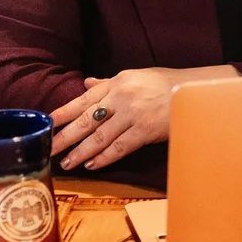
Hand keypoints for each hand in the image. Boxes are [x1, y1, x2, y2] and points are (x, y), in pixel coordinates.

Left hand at [52, 68, 181, 169]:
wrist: (194, 90)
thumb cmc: (165, 83)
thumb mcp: (136, 77)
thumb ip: (108, 83)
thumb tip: (85, 84)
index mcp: (117, 82)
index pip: (83, 99)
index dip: (63, 113)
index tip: (47, 124)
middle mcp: (121, 96)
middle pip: (86, 120)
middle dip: (65, 136)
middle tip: (48, 148)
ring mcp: (133, 114)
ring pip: (99, 136)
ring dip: (80, 151)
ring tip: (66, 162)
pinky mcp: (145, 130)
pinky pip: (119, 147)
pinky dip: (103, 157)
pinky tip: (91, 164)